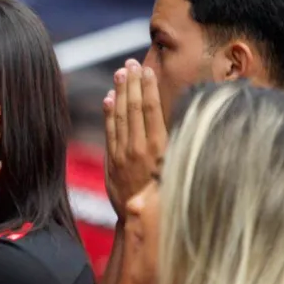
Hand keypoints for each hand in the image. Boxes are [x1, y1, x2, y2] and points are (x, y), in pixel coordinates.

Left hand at [104, 60, 166, 222]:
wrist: (143, 220)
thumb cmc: (166, 194)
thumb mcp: (175, 168)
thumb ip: (170, 144)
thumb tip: (171, 118)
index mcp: (159, 148)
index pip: (152, 109)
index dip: (148, 87)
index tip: (147, 70)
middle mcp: (139, 149)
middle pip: (134, 108)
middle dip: (132, 83)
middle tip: (130, 63)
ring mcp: (123, 155)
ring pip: (120, 117)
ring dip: (120, 93)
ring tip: (120, 73)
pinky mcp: (112, 162)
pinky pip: (109, 132)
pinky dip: (108, 114)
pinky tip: (109, 98)